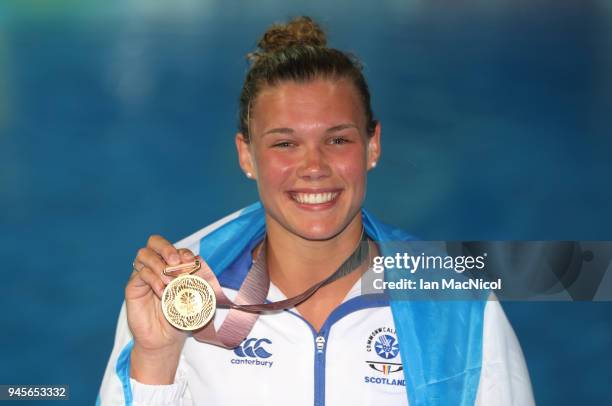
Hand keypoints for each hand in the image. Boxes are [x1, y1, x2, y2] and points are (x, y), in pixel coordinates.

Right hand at [126, 235, 194, 383]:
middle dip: (166, 248)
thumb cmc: (180, 316)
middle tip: (175, 261)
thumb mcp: (192, 296)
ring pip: (144, 255)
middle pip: (154, 242)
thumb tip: (198, 264)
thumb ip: (195, 279)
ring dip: (159, 265)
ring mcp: (143, 275)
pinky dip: (153, 280)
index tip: (191, 263)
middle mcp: (156, 266)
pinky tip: (162, 292)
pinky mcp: (133, 287)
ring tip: (170, 282)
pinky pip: (140, 275)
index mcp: (171, 266)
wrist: (165, 339)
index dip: (182, 252)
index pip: (174, 248)